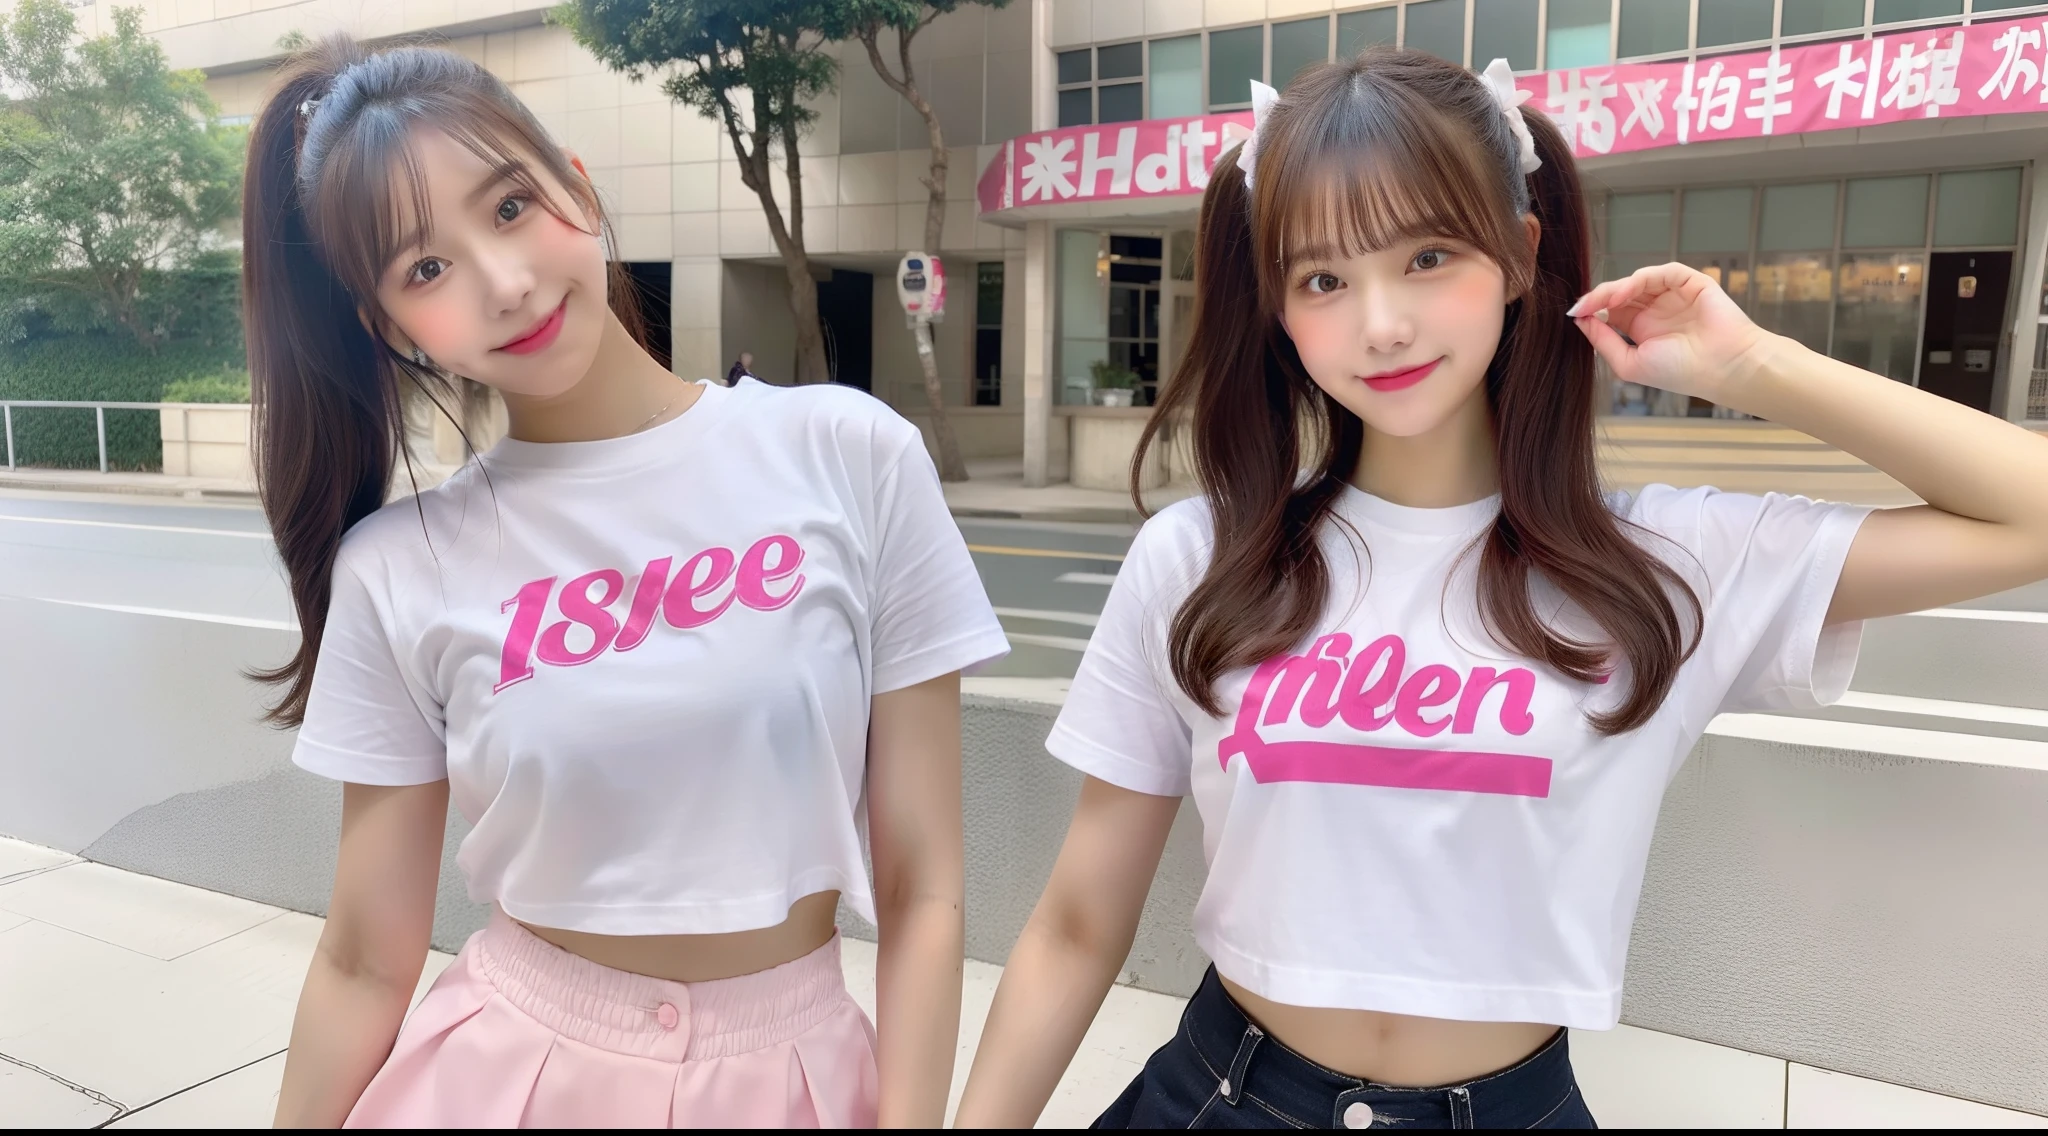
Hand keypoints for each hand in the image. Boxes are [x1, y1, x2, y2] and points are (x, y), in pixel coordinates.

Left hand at [1569, 263, 1783, 401]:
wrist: (1721, 368)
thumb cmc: (1679, 372)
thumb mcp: (1629, 363)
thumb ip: (1603, 342)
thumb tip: (1580, 322)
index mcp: (1642, 328)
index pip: (1610, 311)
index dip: (1592, 310)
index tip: (1574, 313)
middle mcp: (1656, 309)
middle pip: (1620, 294)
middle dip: (1598, 297)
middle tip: (1581, 305)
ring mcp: (1673, 294)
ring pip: (1637, 281)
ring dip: (1615, 288)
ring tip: (1600, 301)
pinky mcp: (1691, 282)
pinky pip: (1662, 273)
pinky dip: (1639, 280)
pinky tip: (1623, 294)